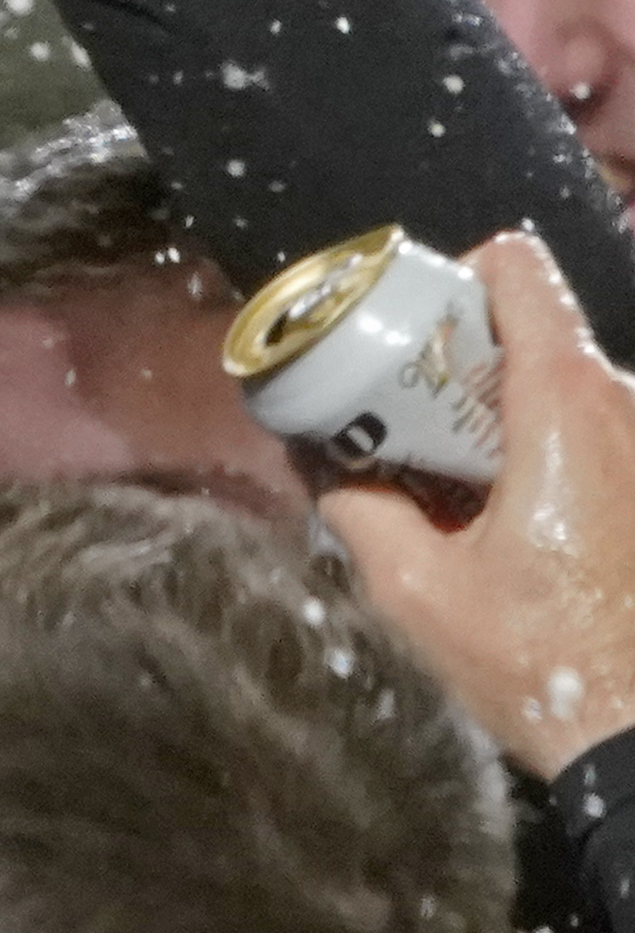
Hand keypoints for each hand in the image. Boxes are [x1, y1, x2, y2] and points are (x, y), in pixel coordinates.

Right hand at [323, 234, 634, 780]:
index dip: (454, 278)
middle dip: (459, 363)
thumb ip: (361, 510)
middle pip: (534, 329)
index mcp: (564, 408)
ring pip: (563, 384)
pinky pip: (592, 431)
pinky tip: (508, 519)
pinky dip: (541, 450)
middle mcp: (623, 405)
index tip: (407, 329)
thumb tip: (327, 468)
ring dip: (500, 415)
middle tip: (405, 425)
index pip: (518, 272)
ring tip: (454, 486)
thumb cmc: (542, 660)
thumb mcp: (417, 590)